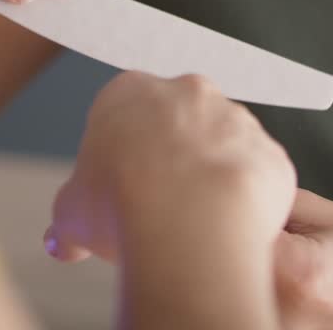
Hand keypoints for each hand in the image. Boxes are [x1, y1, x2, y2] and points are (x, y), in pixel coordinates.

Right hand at [46, 72, 297, 264]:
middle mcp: (189, 93)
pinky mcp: (270, 153)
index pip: (124, 115)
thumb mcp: (71, 215)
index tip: (118, 189)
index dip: (120, 156)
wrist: (188, 224)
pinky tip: (226, 227)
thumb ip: (68, 220)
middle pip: (178, 124)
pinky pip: (257, 176)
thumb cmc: (123, 207)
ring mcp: (236, 120)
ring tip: (194, 223)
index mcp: (130, 92)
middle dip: (171, 159)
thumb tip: (61, 241)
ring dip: (212, 177)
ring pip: (223, 147)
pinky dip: (246, 200)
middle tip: (157, 206)